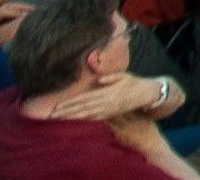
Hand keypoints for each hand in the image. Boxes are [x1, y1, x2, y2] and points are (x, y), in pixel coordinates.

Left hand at [35, 76, 167, 123]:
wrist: (147, 94)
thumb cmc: (134, 82)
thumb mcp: (124, 75)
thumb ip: (111, 77)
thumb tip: (99, 79)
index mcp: (107, 92)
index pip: (84, 99)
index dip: (70, 103)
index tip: (58, 106)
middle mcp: (106, 103)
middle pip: (82, 108)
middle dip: (67, 112)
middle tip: (52, 115)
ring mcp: (109, 110)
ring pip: (87, 115)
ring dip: (73, 118)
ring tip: (60, 120)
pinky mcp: (112, 114)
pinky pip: (96, 119)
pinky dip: (85, 121)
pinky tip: (76, 122)